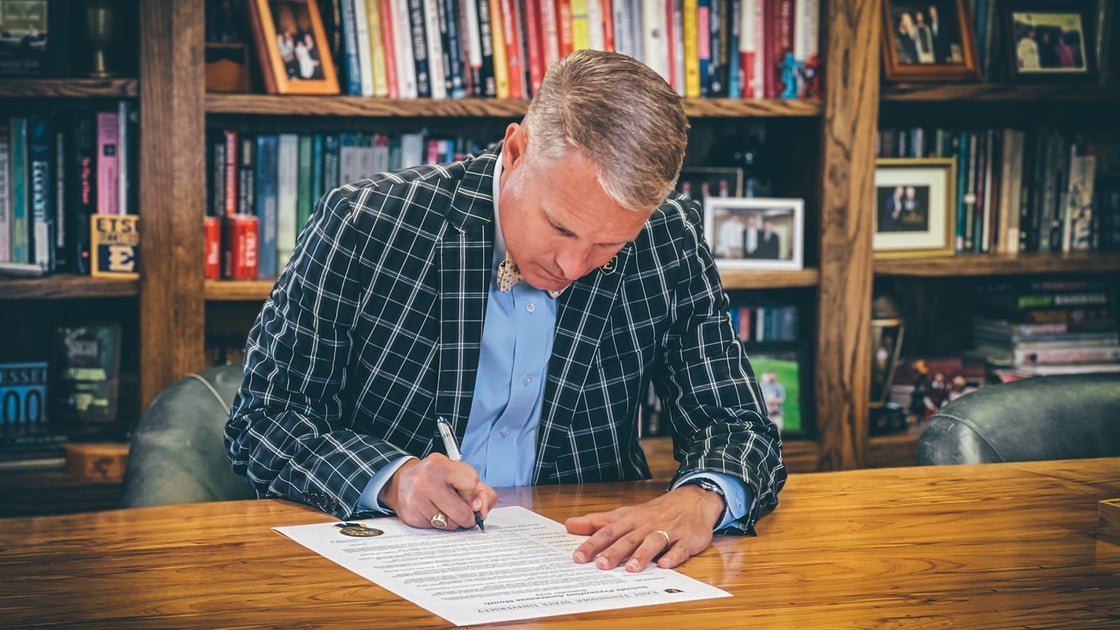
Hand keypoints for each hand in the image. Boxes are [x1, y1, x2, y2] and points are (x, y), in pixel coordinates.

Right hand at [378, 454, 496, 529]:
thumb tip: (481, 509)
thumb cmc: (435, 478)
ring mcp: (417, 500)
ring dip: (454, 520)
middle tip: (463, 509)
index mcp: (441, 465)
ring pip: (452, 524)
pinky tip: (434, 512)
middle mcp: (427, 481)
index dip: (473, 491)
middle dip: (468, 515)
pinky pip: (438, 530)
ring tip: (445, 507)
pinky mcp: (413, 517)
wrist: (401, 482)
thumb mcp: (459, 474)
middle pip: (463, 512)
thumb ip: (480, 491)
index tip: (467, 491)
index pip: (471, 482)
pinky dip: (440, 524)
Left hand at [565, 484, 724, 571]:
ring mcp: (667, 531)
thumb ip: (596, 522)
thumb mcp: (623, 514)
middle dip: (614, 552)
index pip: (607, 531)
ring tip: (631, 569)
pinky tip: (664, 564)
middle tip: (600, 565)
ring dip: (642, 555)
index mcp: (630, 521)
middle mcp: (646, 526)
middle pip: (628, 538)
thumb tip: (569, 525)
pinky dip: (673, 555)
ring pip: (653, 542)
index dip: (592, 544)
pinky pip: (680, 548)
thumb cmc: (653, 512)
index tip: (578, 557)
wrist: (691, 500)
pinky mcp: (686, 539)